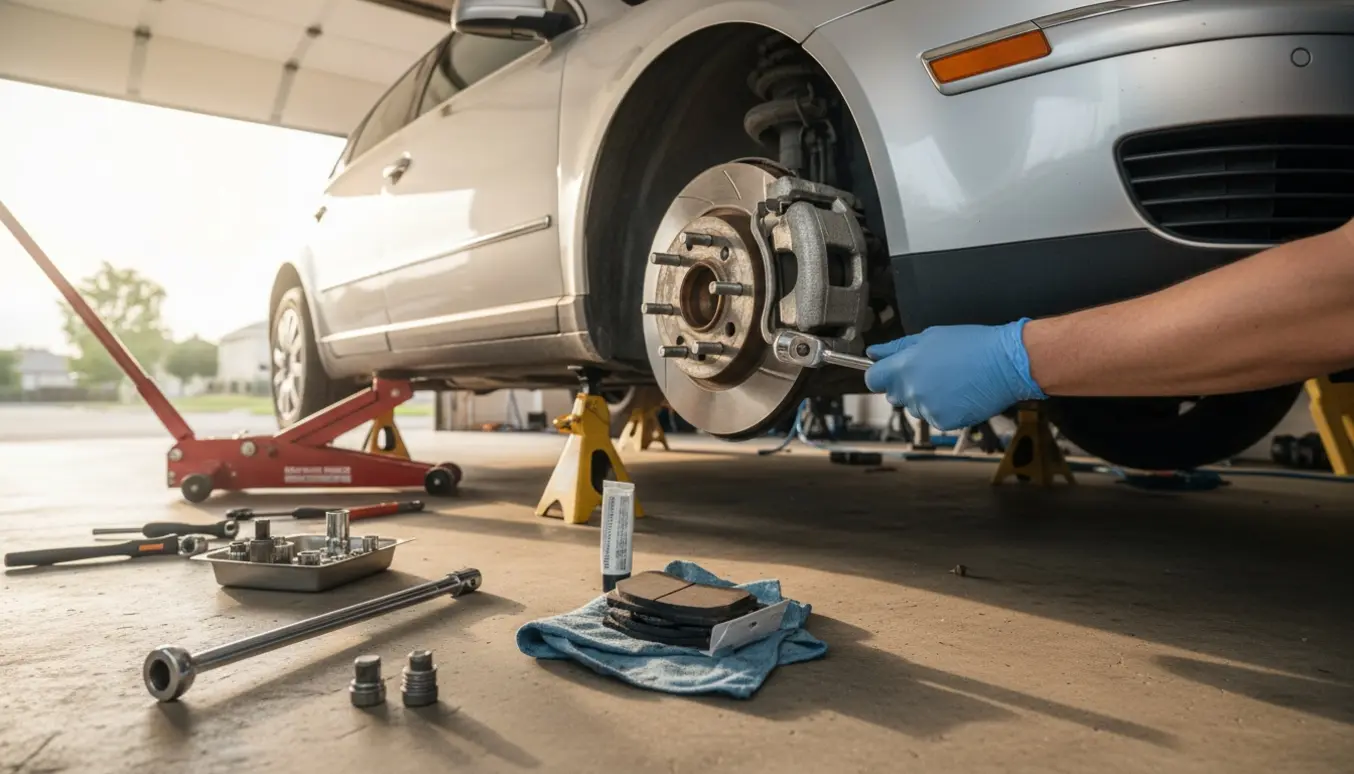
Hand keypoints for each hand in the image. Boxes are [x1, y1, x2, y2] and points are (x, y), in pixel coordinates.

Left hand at [864, 319, 1046, 430]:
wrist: (1006, 363)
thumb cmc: (972, 345)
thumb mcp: (930, 337)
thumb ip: (897, 347)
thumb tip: (874, 353)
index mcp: (904, 367)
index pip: (873, 379)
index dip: (881, 375)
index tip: (889, 372)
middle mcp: (912, 391)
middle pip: (893, 395)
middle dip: (905, 385)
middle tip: (930, 372)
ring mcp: (927, 409)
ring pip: (914, 407)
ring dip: (924, 398)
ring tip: (949, 381)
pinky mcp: (943, 422)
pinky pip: (933, 418)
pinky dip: (942, 409)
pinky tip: (958, 394)